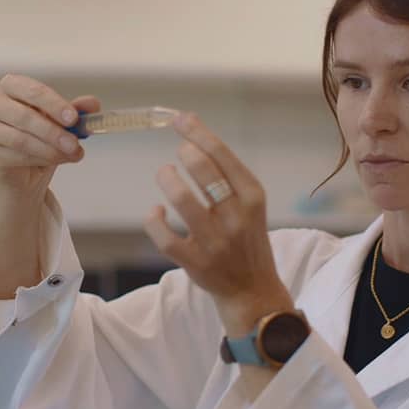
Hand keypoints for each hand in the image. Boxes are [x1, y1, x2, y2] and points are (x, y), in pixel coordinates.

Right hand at [0, 74, 99, 196]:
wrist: (28, 168)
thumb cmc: (43, 135)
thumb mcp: (64, 121)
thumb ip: (77, 110)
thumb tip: (93, 104)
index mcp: (11, 86)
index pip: (32, 91)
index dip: (54, 105)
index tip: (74, 119)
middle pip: (24, 116)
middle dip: (53, 132)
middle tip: (74, 144)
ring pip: (20, 139)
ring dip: (50, 149)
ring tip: (72, 154)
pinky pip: (17, 157)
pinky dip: (41, 159)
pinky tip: (56, 161)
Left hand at [143, 113, 293, 336]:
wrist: (253, 290)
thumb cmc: (246, 239)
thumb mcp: (250, 205)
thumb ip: (227, 175)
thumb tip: (193, 135)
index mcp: (253, 197)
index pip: (222, 154)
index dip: (197, 132)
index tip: (180, 119)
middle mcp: (237, 217)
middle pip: (201, 170)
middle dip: (184, 152)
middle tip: (179, 153)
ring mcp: (216, 241)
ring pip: (181, 199)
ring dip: (167, 178)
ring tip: (165, 173)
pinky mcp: (196, 263)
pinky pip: (165, 236)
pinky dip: (154, 219)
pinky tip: (156, 213)